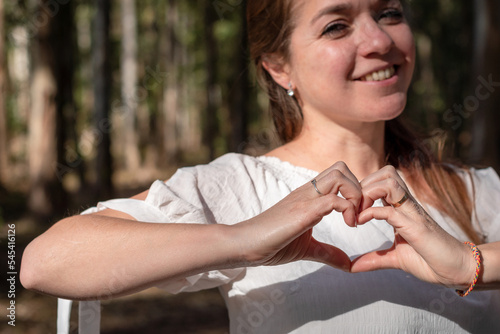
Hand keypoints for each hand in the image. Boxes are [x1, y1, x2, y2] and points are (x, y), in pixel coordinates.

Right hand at [236, 162, 360, 270]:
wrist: (245, 244)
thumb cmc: (271, 244)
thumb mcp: (306, 248)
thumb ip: (327, 252)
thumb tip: (348, 264)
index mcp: (309, 196)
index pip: (338, 175)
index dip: (354, 191)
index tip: (357, 216)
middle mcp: (308, 192)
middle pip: (341, 168)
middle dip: (359, 188)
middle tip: (360, 214)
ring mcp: (305, 199)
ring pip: (339, 175)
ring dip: (355, 195)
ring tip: (353, 220)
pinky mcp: (303, 212)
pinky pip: (333, 199)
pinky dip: (348, 210)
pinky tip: (348, 226)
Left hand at [351, 166, 475, 288]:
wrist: (457, 270)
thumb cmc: (430, 261)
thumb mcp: (394, 258)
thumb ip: (374, 259)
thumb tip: (352, 267)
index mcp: (402, 208)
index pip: (381, 180)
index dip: (363, 188)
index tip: (351, 208)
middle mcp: (407, 205)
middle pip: (386, 173)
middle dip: (364, 184)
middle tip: (353, 207)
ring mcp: (412, 213)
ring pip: (389, 181)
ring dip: (368, 193)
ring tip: (358, 212)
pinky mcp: (415, 226)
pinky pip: (390, 210)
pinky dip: (371, 212)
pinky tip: (361, 222)